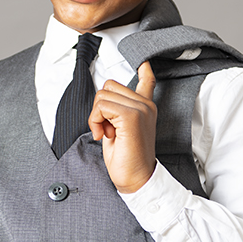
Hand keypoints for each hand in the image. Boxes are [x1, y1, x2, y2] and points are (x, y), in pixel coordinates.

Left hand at [88, 60, 157, 193]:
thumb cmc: (125, 157)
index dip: (144, 70)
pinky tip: (104, 135)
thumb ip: (117, 111)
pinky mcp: (132, 116)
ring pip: (102, 95)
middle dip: (99, 108)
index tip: (144, 63)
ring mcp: (140, 109)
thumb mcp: (119, 129)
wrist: (135, 178)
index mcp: (145, 106)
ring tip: (108, 133)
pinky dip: (95, 121)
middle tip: (107, 129)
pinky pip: (101, 106)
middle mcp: (145, 105)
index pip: (147, 81)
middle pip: (108, 86)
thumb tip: (105, 100)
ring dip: (96, 116)